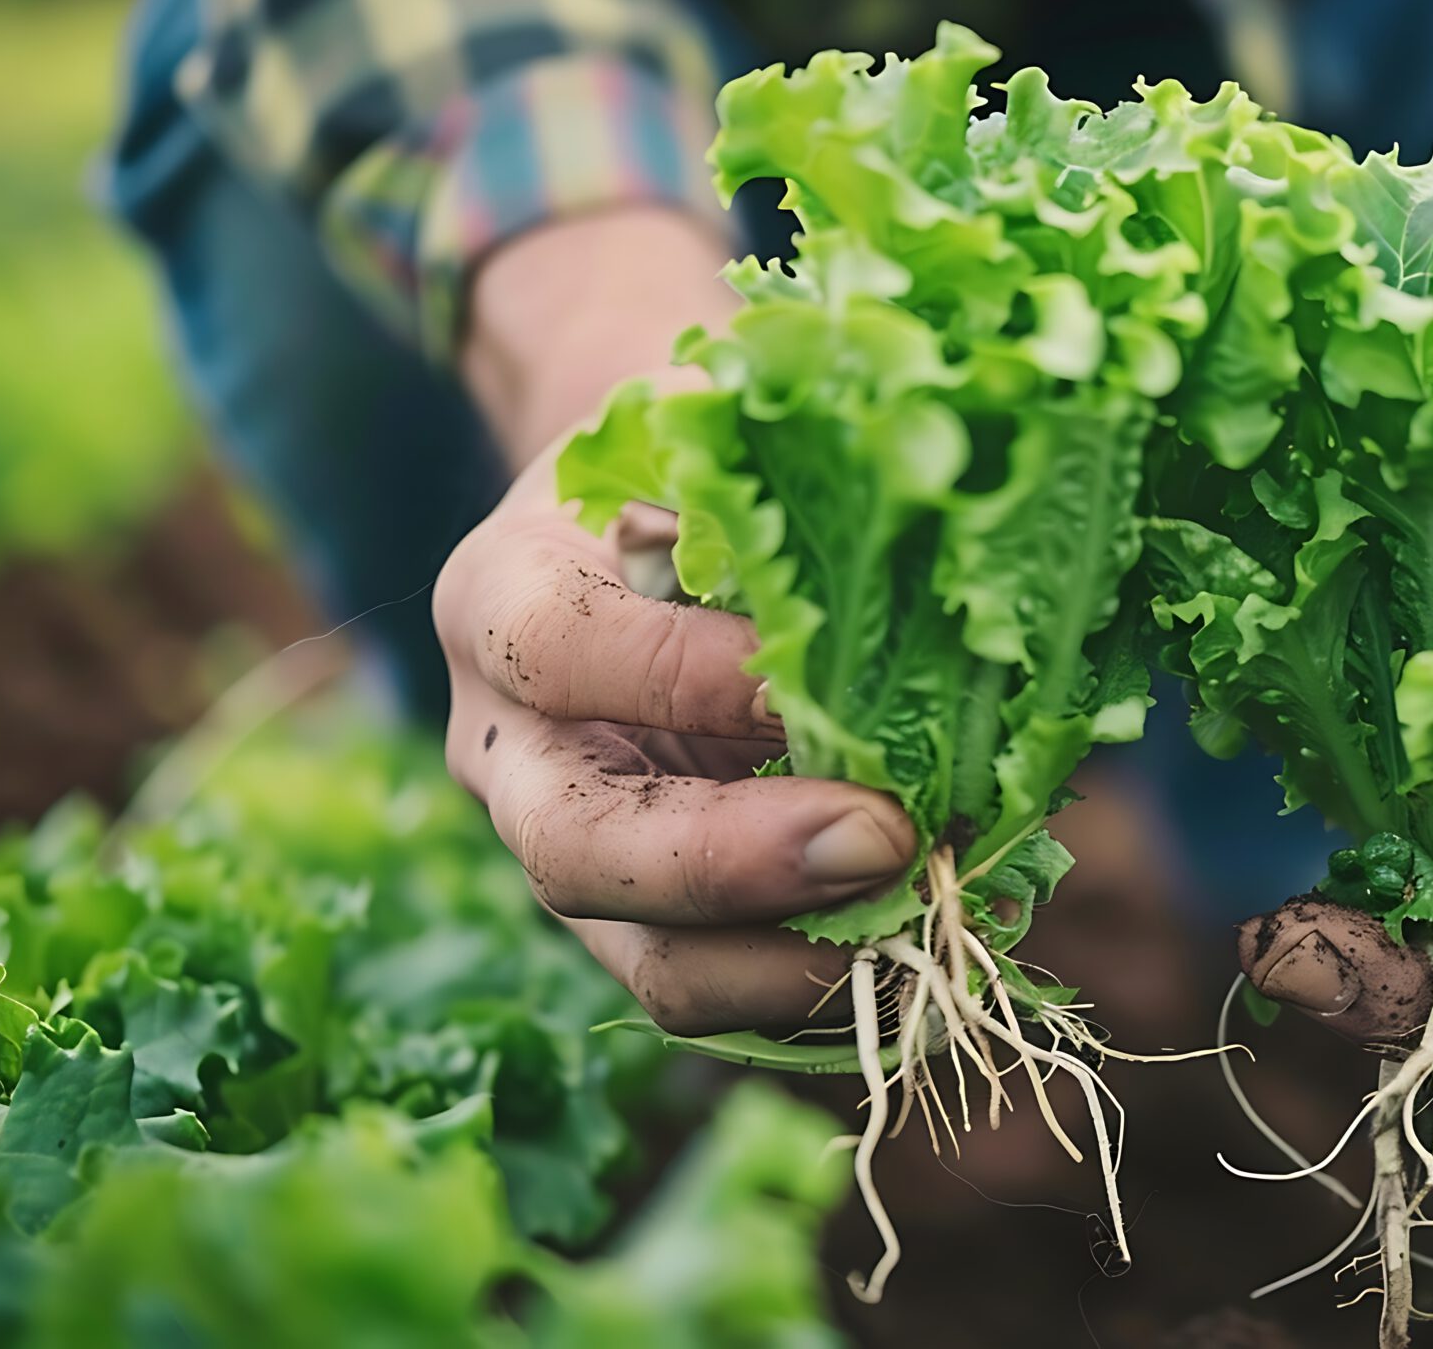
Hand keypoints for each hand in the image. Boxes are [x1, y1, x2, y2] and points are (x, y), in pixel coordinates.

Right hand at [442, 209, 917, 1038]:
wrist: (643, 528)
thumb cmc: (699, 468)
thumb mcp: (709, 440)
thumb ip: (765, 497)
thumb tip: (913, 550)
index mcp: (500, 600)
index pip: (570, 654)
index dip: (688, 677)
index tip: (816, 681)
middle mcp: (508, 749)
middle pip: (580, 850)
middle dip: (739, 865)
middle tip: (892, 839)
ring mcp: (568, 855)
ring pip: (652, 963)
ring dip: (799, 962)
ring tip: (932, 913)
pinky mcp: (642, 926)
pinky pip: (727, 992)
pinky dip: (829, 989)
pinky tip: (929, 943)